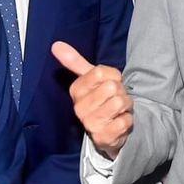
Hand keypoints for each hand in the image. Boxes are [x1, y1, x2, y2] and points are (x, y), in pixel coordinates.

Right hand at [52, 40, 131, 158]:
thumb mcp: (90, 78)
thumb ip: (74, 61)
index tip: (111, 82)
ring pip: (119, 102)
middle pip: (111, 87)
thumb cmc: (101, 98)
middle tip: (115, 98)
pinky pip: (124, 121)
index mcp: (76, 90)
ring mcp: (91, 124)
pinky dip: (128, 120)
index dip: (113, 75)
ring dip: (125, 105)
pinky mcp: (103, 138)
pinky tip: (119, 123)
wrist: (109, 129)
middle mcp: (80, 108)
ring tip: (118, 110)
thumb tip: (56, 45)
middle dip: (120, 91)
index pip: (99, 72)